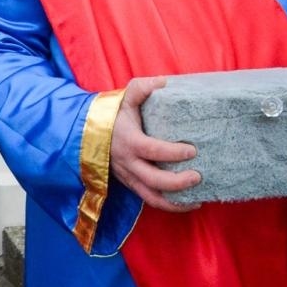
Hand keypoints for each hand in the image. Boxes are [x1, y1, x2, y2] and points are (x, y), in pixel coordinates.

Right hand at [109, 77, 201, 212]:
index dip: (172, 152)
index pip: (151, 150)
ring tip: (197, 200)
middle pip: (153, 180)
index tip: (192, 150)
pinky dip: (168, 205)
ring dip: (174, 202)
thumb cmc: (111, 115)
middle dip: (178, 182)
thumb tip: (164, 81)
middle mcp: (127, 163)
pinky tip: (187, 203)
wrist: (87, 133)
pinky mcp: (130, 184)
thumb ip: (141, 88)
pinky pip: (149, 199)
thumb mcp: (124, 97)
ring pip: (151, 197)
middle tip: (198, 176)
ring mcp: (127, 176)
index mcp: (128, 141)